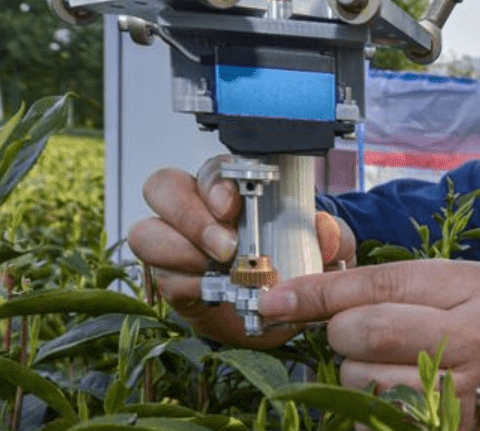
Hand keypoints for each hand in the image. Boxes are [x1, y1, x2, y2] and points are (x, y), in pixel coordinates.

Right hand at [128, 155, 356, 347]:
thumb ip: (332, 234)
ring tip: (215, 272)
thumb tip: (324, 228)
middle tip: (224, 246)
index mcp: (236, 189)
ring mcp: (179, 243)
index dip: (216, 184)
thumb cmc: (303, 263)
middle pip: (163, 188)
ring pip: (147, 232)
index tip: (232, 206)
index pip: (212, 170)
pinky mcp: (173, 281)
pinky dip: (184, 285)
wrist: (289, 309)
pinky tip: (212, 292)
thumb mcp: (331, 247)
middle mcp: (199, 208)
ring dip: (178, 251)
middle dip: (189, 215)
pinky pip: (160, 277)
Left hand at [259, 259, 479, 430]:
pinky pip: (382, 422)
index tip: (276, 299)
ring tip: (392, 371)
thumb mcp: (475, 286)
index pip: (377, 285)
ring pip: (365, 383)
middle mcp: (473, 337)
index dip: (318, 293)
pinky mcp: (456, 428)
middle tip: (356, 338)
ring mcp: (468, 392)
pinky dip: (372, 412)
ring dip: (358, 378)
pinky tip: (398, 400)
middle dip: (342, 336)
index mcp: (475, 288)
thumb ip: (411, 285)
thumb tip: (329, 295)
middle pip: (364, 333)